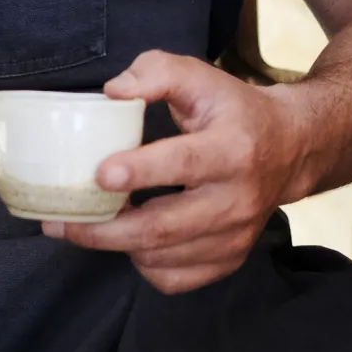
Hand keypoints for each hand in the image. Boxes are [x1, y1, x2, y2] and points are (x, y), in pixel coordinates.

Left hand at [41, 51, 313, 293]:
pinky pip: (176, 279)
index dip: (140, 170)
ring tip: (79, 226)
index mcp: (233, 148)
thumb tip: (112, 92)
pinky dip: (143, 265)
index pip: (184, 163)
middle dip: (107, 228)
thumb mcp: (200, 77)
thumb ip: (156, 73)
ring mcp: (235, 235)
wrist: (289, 148)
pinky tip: (128, 240)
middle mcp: (237, 198)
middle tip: (62, 220)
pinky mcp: (229, 259)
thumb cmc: (232, 109)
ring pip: (164, 257)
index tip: (100, 173)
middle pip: (165, 225)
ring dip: (115, 246)